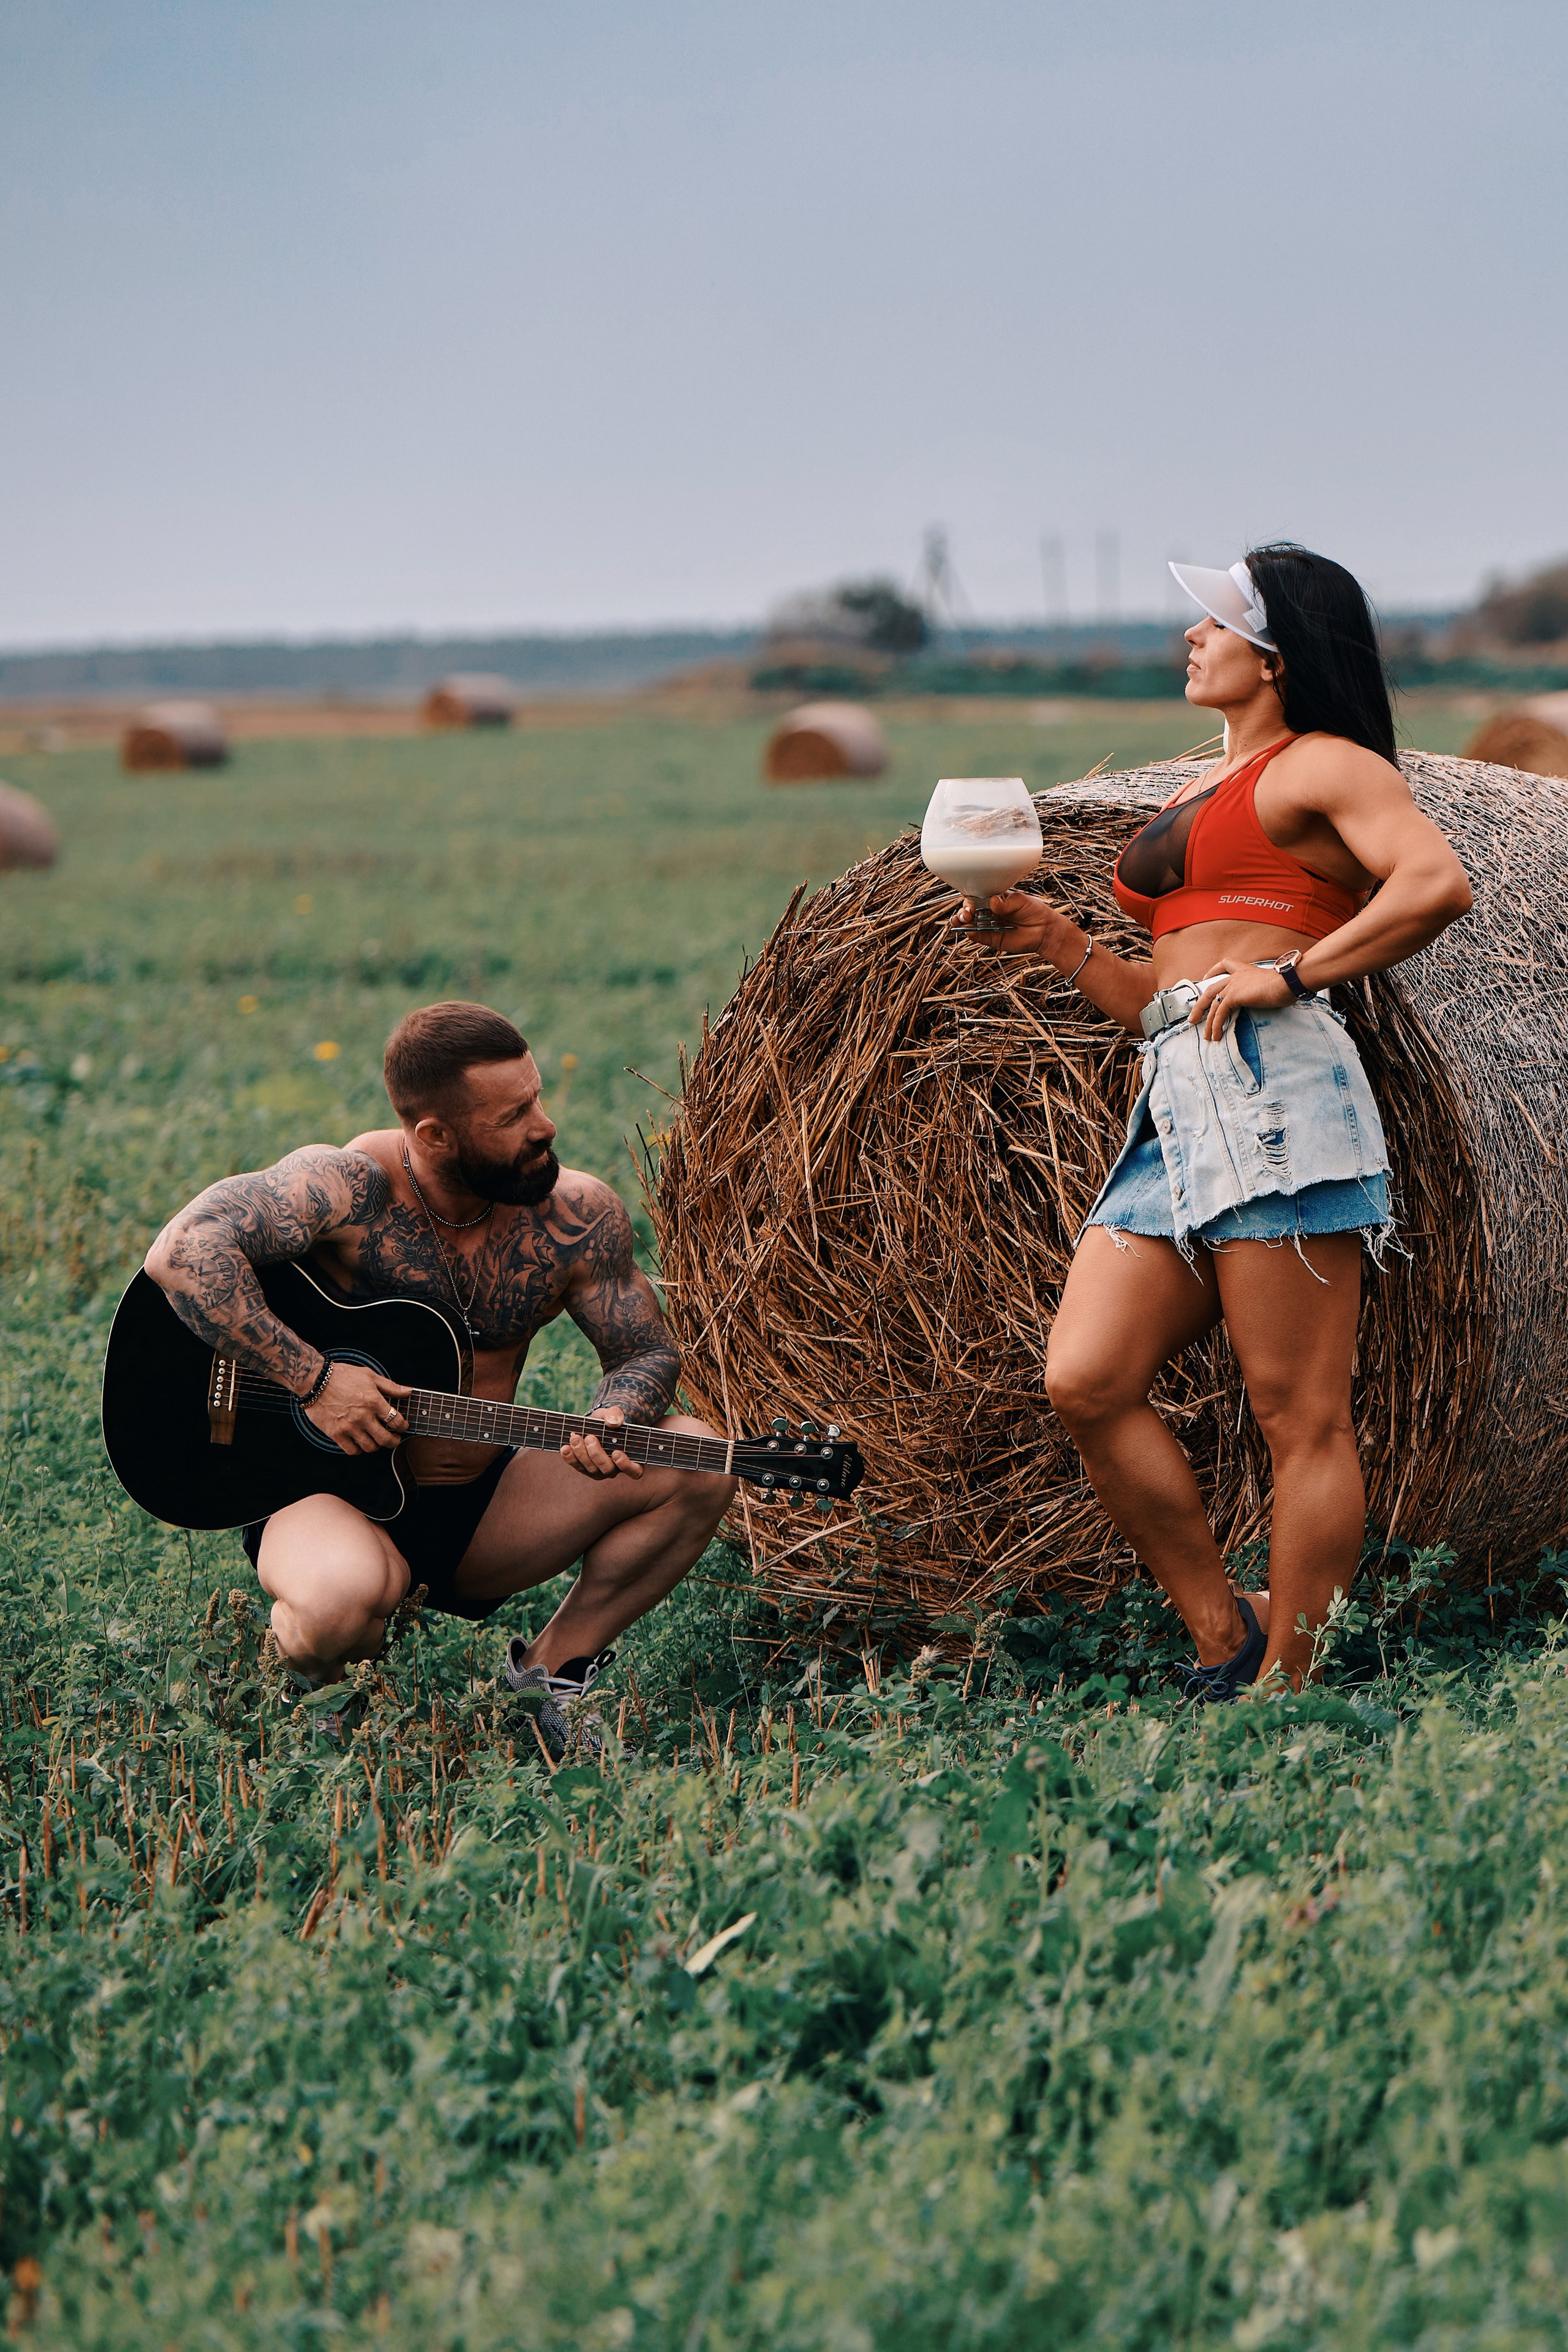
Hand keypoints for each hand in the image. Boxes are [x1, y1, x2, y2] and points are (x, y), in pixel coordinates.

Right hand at [304, 1361, 410, 1455]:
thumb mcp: (369, 1376)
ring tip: (376, 1440)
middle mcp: (363, 1416)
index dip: (403, 1427)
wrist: (315, 1381)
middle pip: (385, 1439)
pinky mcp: (336, 1433)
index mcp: (374, 1401)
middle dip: (394, 1441)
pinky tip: (360, 1443)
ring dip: (376, 1446)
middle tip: (394, 1439)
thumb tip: (408, 1391)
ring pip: (370, 1447)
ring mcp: (349, 1427)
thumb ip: (390, 1386)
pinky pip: (352, 1450)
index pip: (396, 1421)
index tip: (403, 1427)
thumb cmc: (342, 1376)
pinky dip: (359, 1449)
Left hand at [561, 1407, 643, 1480]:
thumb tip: (612, 1423)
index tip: (616, 1453)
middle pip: (608, 1469)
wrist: (596, 1422)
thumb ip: (616, 1415)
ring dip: (581, 1454)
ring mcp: (599, 1471)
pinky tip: (565, 1447)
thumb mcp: (614, 1413)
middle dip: (597, 1454)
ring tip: (575, 1438)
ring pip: (591, 1470)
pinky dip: (570, 1458)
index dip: (626, 1465)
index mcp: (631, 1458)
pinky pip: (577, 1467)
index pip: (634, 1471)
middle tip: (590, 1438)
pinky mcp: (584, 1468)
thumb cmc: (611, 1419)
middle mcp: (616, 1468)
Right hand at [950, 887, 1065, 960]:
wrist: (1045, 930)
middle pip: (969, 912)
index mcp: (994, 900)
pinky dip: (972, 935)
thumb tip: (992, 901)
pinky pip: (979, 937)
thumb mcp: (1021, 901)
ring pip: (970, 925)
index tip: (970, 903)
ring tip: (961, 922)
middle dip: (963, 912)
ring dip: (962, 923)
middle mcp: (990, 913)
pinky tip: (970, 932)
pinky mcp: (993, 940)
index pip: (976, 898)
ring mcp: (990, 926)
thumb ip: (1006, 902)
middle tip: (967, 914)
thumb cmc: (1035, 911)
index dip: (970, 900)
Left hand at [1188, 958, 1293, 1041]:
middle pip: (1211, 989)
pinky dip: (1216, 1025)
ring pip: (1212, 1004)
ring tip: (1206, 1035)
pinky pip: (1220, 1013)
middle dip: (1200, 1005)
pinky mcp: (1234, 996)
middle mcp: (1236, 976)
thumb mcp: (1272, 985)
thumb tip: (1271, 997)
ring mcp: (1233, 985)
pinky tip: (1216, 1035)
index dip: (1213, 971)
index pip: (1225, 964)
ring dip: (1208, 1022)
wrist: (1287, 982)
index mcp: (1245, 970)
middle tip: (1194, 1018)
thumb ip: (1264, 990)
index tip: (1205, 978)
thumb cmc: (1286, 984)